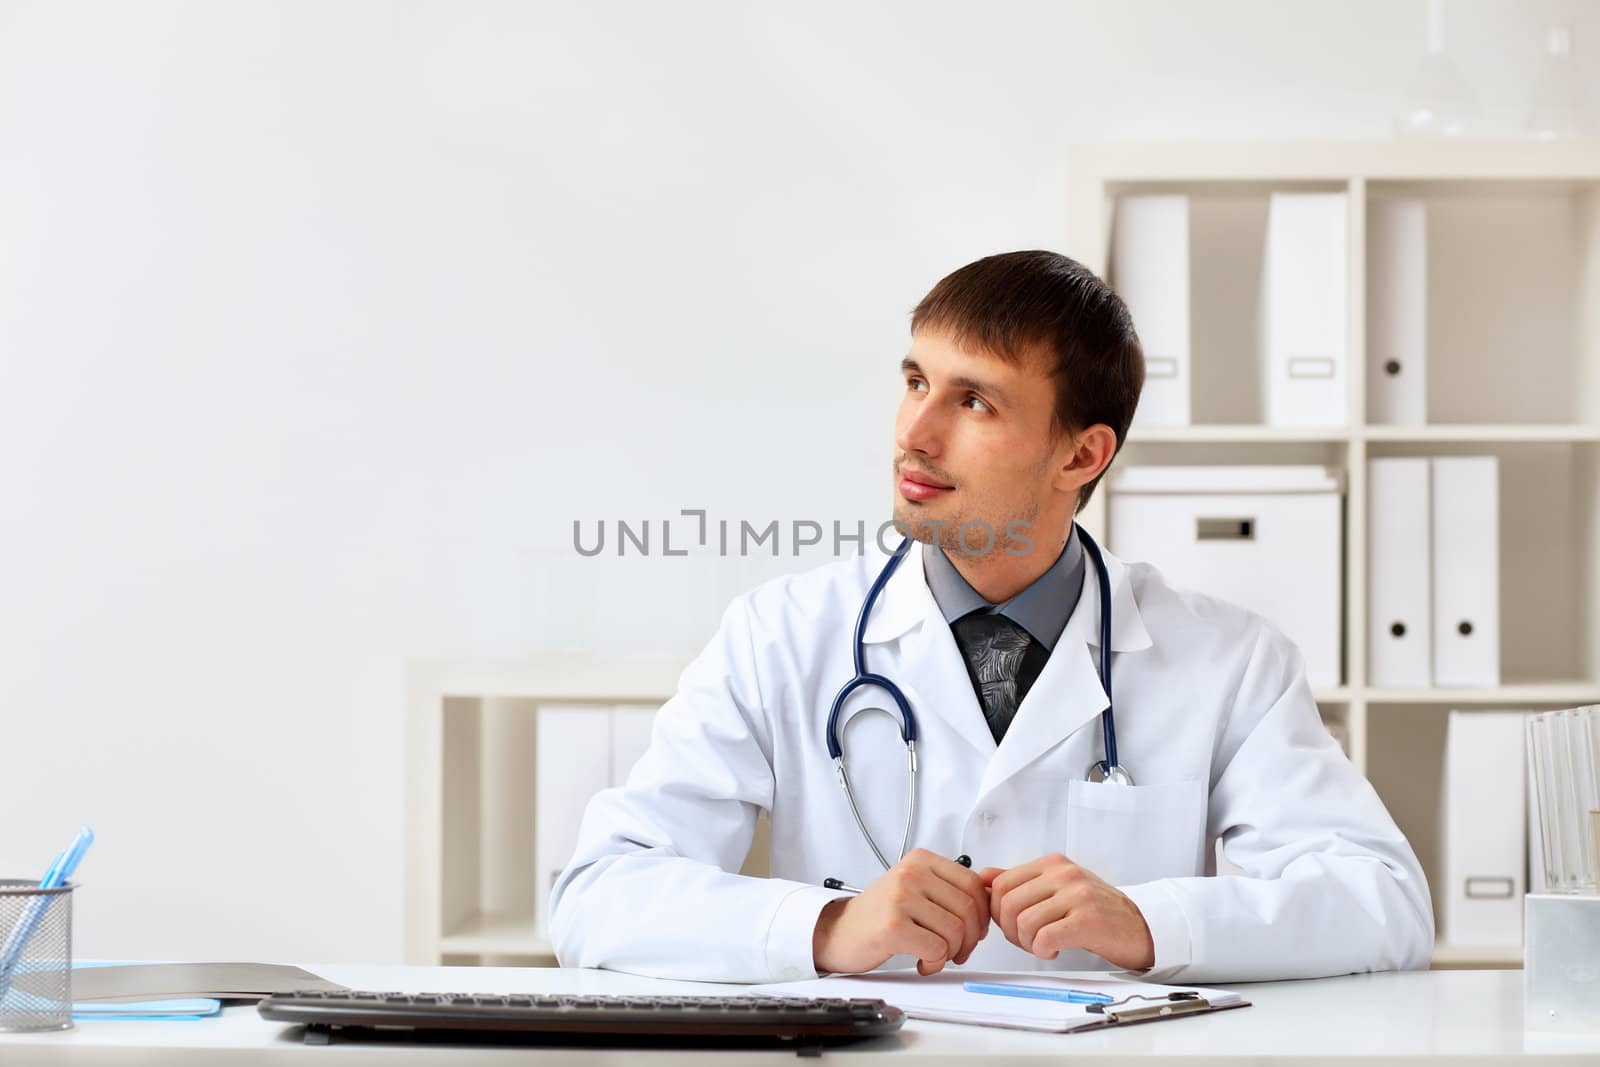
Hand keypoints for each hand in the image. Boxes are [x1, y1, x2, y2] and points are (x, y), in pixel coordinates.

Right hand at [812, 849, 989, 975]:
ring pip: (955, 932)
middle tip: (957, 951)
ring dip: (951, 954)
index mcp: (921, 860)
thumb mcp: (915, 888)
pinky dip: (935, 964)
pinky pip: (936, 950)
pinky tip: (922, 962)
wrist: (838, 931)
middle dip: (969, 939)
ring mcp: (901, 898)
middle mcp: (911, 873)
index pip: (974, 884)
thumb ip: (949, 889)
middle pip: (969, 909)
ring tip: (936, 956)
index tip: (973, 930)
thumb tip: (992, 901)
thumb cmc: (880, 914)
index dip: (982, 914)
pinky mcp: (893, 926)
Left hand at [980, 854, 1154, 970]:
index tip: (1012, 925)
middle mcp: (1063, 873)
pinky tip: (1054, 950)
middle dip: (1009, 931)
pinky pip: (1044, 938)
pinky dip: (1042, 951)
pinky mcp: (1088, 920)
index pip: (1000, 884)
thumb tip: (982, 877)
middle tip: (1027, 940)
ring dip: (1027, 944)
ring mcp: (1077, 895)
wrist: (1138, 925)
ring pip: (1023, 923)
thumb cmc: (1095, 910)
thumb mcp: (1056, 887)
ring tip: (1044, 945)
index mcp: (1051, 863)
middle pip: (1006, 904)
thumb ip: (1019, 881)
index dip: (997, 912)